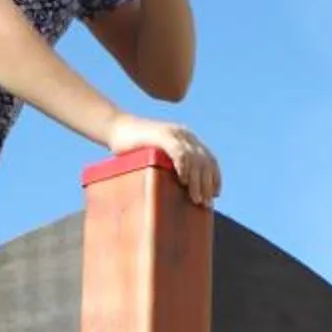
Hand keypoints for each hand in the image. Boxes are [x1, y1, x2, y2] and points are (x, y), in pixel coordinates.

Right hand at [107, 113, 221, 205]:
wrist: (116, 128)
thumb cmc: (134, 148)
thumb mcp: (157, 157)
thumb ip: (170, 168)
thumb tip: (178, 193)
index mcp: (187, 139)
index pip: (209, 158)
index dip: (215, 177)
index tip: (215, 195)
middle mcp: (184, 135)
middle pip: (205, 161)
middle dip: (207, 184)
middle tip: (205, 204)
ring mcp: (174, 134)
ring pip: (194, 159)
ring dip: (198, 181)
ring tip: (196, 199)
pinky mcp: (162, 135)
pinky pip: (179, 152)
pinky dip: (184, 167)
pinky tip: (184, 181)